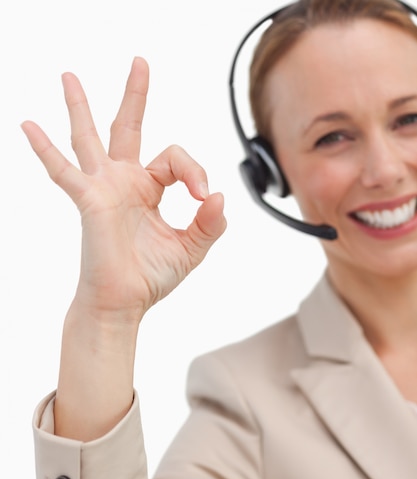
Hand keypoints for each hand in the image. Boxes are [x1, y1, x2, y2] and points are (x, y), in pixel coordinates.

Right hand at [21, 57, 225, 322]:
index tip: (204, 198)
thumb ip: (209, 224)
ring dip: (81, 107)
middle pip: (129, 129)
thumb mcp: (190, 248)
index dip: (194, 172)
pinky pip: (64, 172)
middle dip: (134, 96)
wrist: (123, 303)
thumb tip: (221, 196)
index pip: (175, 159)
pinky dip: (45, 150)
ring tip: (69, 76)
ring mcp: (104, 189)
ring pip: (91, 139)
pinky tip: (28, 125)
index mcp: (149, 189)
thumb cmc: (150, 277)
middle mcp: (125, 183)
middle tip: (140, 63)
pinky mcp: (89, 202)